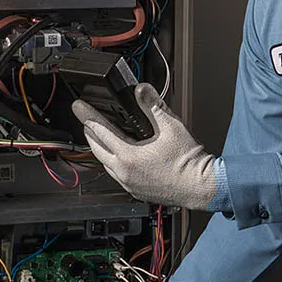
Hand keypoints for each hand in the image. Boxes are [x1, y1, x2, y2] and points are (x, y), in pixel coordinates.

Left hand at [72, 83, 216, 209]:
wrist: (201, 186)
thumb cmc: (189, 162)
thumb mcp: (171, 126)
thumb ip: (153, 105)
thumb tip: (141, 90)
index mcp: (128, 157)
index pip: (100, 132)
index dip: (88, 116)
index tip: (79, 107)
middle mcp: (125, 173)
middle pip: (97, 150)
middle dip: (89, 133)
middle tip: (86, 121)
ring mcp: (130, 185)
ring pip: (106, 165)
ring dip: (100, 150)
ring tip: (100, 138)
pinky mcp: (137, 191)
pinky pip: (117, 176)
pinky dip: (113, 163)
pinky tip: (120, 157)